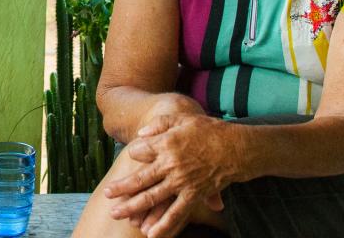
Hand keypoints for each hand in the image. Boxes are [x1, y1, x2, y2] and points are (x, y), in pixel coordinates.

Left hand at [104, 114, 236, 237]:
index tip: (133, 154)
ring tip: (117, 214)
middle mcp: (170, 165)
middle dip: (122, 188)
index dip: (134, 153)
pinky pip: (177, 213)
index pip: (139, 151)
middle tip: (107, 194)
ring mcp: (181, 182)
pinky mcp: (193, 195)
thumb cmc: (208, 130)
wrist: (236, 148)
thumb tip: (140, 134)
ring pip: (153, 198)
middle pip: (140, 179)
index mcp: (166, 144)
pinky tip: (151, 234)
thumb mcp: (182, 119)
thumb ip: (159, 125)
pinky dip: (164, 225)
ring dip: (133, 207)